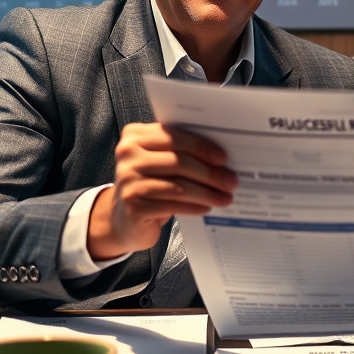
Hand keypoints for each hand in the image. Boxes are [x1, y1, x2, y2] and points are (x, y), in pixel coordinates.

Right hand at [88, 123, 236, 258]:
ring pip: (178, 185)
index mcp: (135, 136)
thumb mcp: (159, 162)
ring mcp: (127, 180)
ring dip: (207, 192)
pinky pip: (172, 204)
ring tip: (225, 197)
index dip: (202, 147)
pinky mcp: (132, 205)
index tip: (223, 158)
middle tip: (231, 180)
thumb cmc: (149, 184)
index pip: (174, 136)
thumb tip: (221, 157)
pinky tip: (206, 207)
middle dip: (210, 173)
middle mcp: (127, 155)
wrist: (123, 218)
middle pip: (179, 161)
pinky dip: (193, 206)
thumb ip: (179, 151)